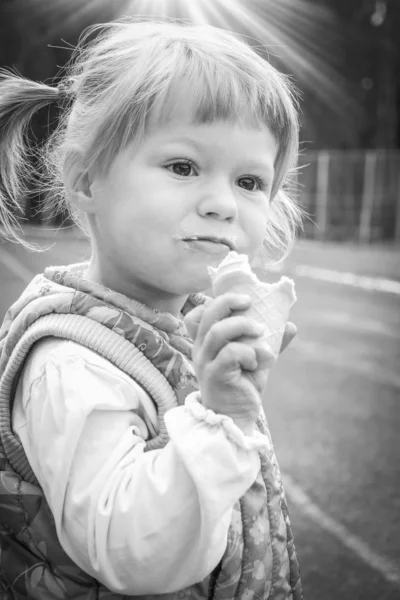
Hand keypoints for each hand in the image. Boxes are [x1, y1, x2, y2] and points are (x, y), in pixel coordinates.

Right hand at [185, 294, 277, 433]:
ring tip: (261, 332)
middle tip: (250, 303)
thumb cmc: (242, 386)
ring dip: (242, 326)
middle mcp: (200, 350)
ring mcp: (205, 363)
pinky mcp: (215, 376)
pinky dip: (248, 352)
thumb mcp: (256, 360)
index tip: (238, 302)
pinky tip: (257, 361)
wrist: (236, 418)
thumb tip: (290, 326)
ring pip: (217, 332)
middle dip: (229, 302)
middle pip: (207, 315)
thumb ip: (269, 342)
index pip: (196, 315)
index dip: (214, 302)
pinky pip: (230, 354)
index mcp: (205, 343)